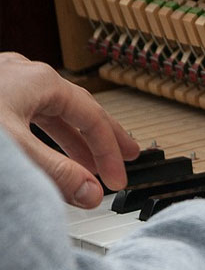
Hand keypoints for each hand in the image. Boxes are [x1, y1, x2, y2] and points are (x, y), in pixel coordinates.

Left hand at [0, 53, 138, 207]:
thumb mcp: (15, 149)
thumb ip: (56, 172)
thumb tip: (92, 193)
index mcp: (40, 82)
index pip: (93, 120)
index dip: (110, 154)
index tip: (117, 181)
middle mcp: (25, 76)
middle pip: (78, 110)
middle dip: (103, 138)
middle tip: (127, 157)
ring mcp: (5, 81)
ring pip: (52, 111)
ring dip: (73, 138)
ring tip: (87, 162)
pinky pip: (30, 112)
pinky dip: (46, 133)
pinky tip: (45, 144)